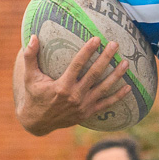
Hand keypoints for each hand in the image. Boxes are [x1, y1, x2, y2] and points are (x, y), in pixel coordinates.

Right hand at [14, 35, 130, 134]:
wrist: (38, 122)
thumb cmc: (34, 95)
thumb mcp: (30, 77)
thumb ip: (30, 57)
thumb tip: (33, 37)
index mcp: (62, 86)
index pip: (77, 65)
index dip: (87, 51)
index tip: (97, 39)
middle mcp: (75, 96)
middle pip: (94, 74)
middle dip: (106, 58)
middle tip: (115, 45)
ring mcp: (83, 105)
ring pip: (103, 88)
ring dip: (116, 75)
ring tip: (126, 63)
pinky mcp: (88, 113)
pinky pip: (106, 104)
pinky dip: (118, 97)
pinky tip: (128, 88)